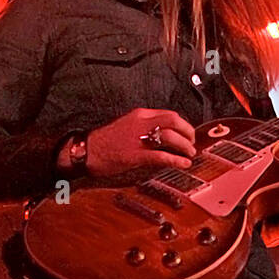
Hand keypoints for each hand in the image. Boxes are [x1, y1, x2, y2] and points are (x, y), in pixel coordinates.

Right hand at [60, 108, 196, 177]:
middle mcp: (141, 123)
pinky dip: (175, 160)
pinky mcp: (135, 155)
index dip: (183, 125)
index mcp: (140, 115)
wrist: (86, 151)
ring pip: (169, 136)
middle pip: (173, 121)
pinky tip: (183, 164)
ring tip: (190, 154)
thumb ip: (144, 128)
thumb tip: (162, 136)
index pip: (169, 115)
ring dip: (184, 146)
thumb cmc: (105, 142)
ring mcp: (138, 139)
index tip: (188, 134)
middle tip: (192, 143)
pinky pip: (161, 155)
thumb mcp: (127, 126)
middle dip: (188, 132)